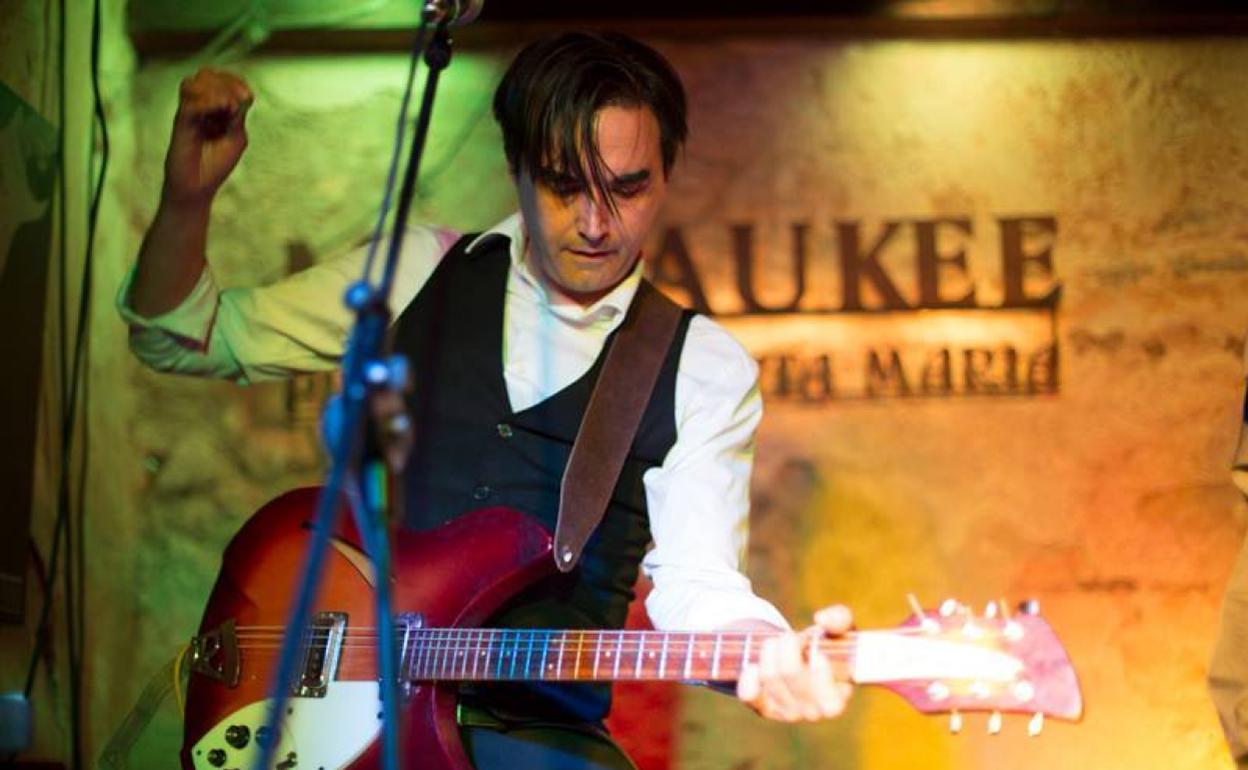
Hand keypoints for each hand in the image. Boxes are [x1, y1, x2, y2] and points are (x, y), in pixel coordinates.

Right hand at [163, 68, 253, 205]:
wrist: (196, 187)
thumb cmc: (216, 165)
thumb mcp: (236, 137)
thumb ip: (238, 115)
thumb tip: (236, 97)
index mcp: (217, 110)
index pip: (224, 81)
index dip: (236, 82)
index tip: (247, 97)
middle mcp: (202, 107)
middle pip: (209, 75)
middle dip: (227, 84)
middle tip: (236, 104)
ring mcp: (190, 112)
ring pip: (196, 81)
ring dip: (216, 90)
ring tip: (227, 107)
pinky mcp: (181, 120)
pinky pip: (190, 100)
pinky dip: (208, 101)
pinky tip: (219, 110)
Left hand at [736, 605, 853, 721]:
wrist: (803, 659)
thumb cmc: (828, 646)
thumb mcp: (840, 629)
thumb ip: (840, 618)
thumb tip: (822, 620)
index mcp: (836, 700)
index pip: (831, 704)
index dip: (821, 675)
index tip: (818, 652)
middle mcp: (813, 712)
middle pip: (791, 672)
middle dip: (788, 643)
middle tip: (791, 636)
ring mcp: (788, 713)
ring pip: (769, 676)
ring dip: (770, 649)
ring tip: (777, 643)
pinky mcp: (765, 710)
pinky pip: (749, 694)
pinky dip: (749, 674)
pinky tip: (757, 664)